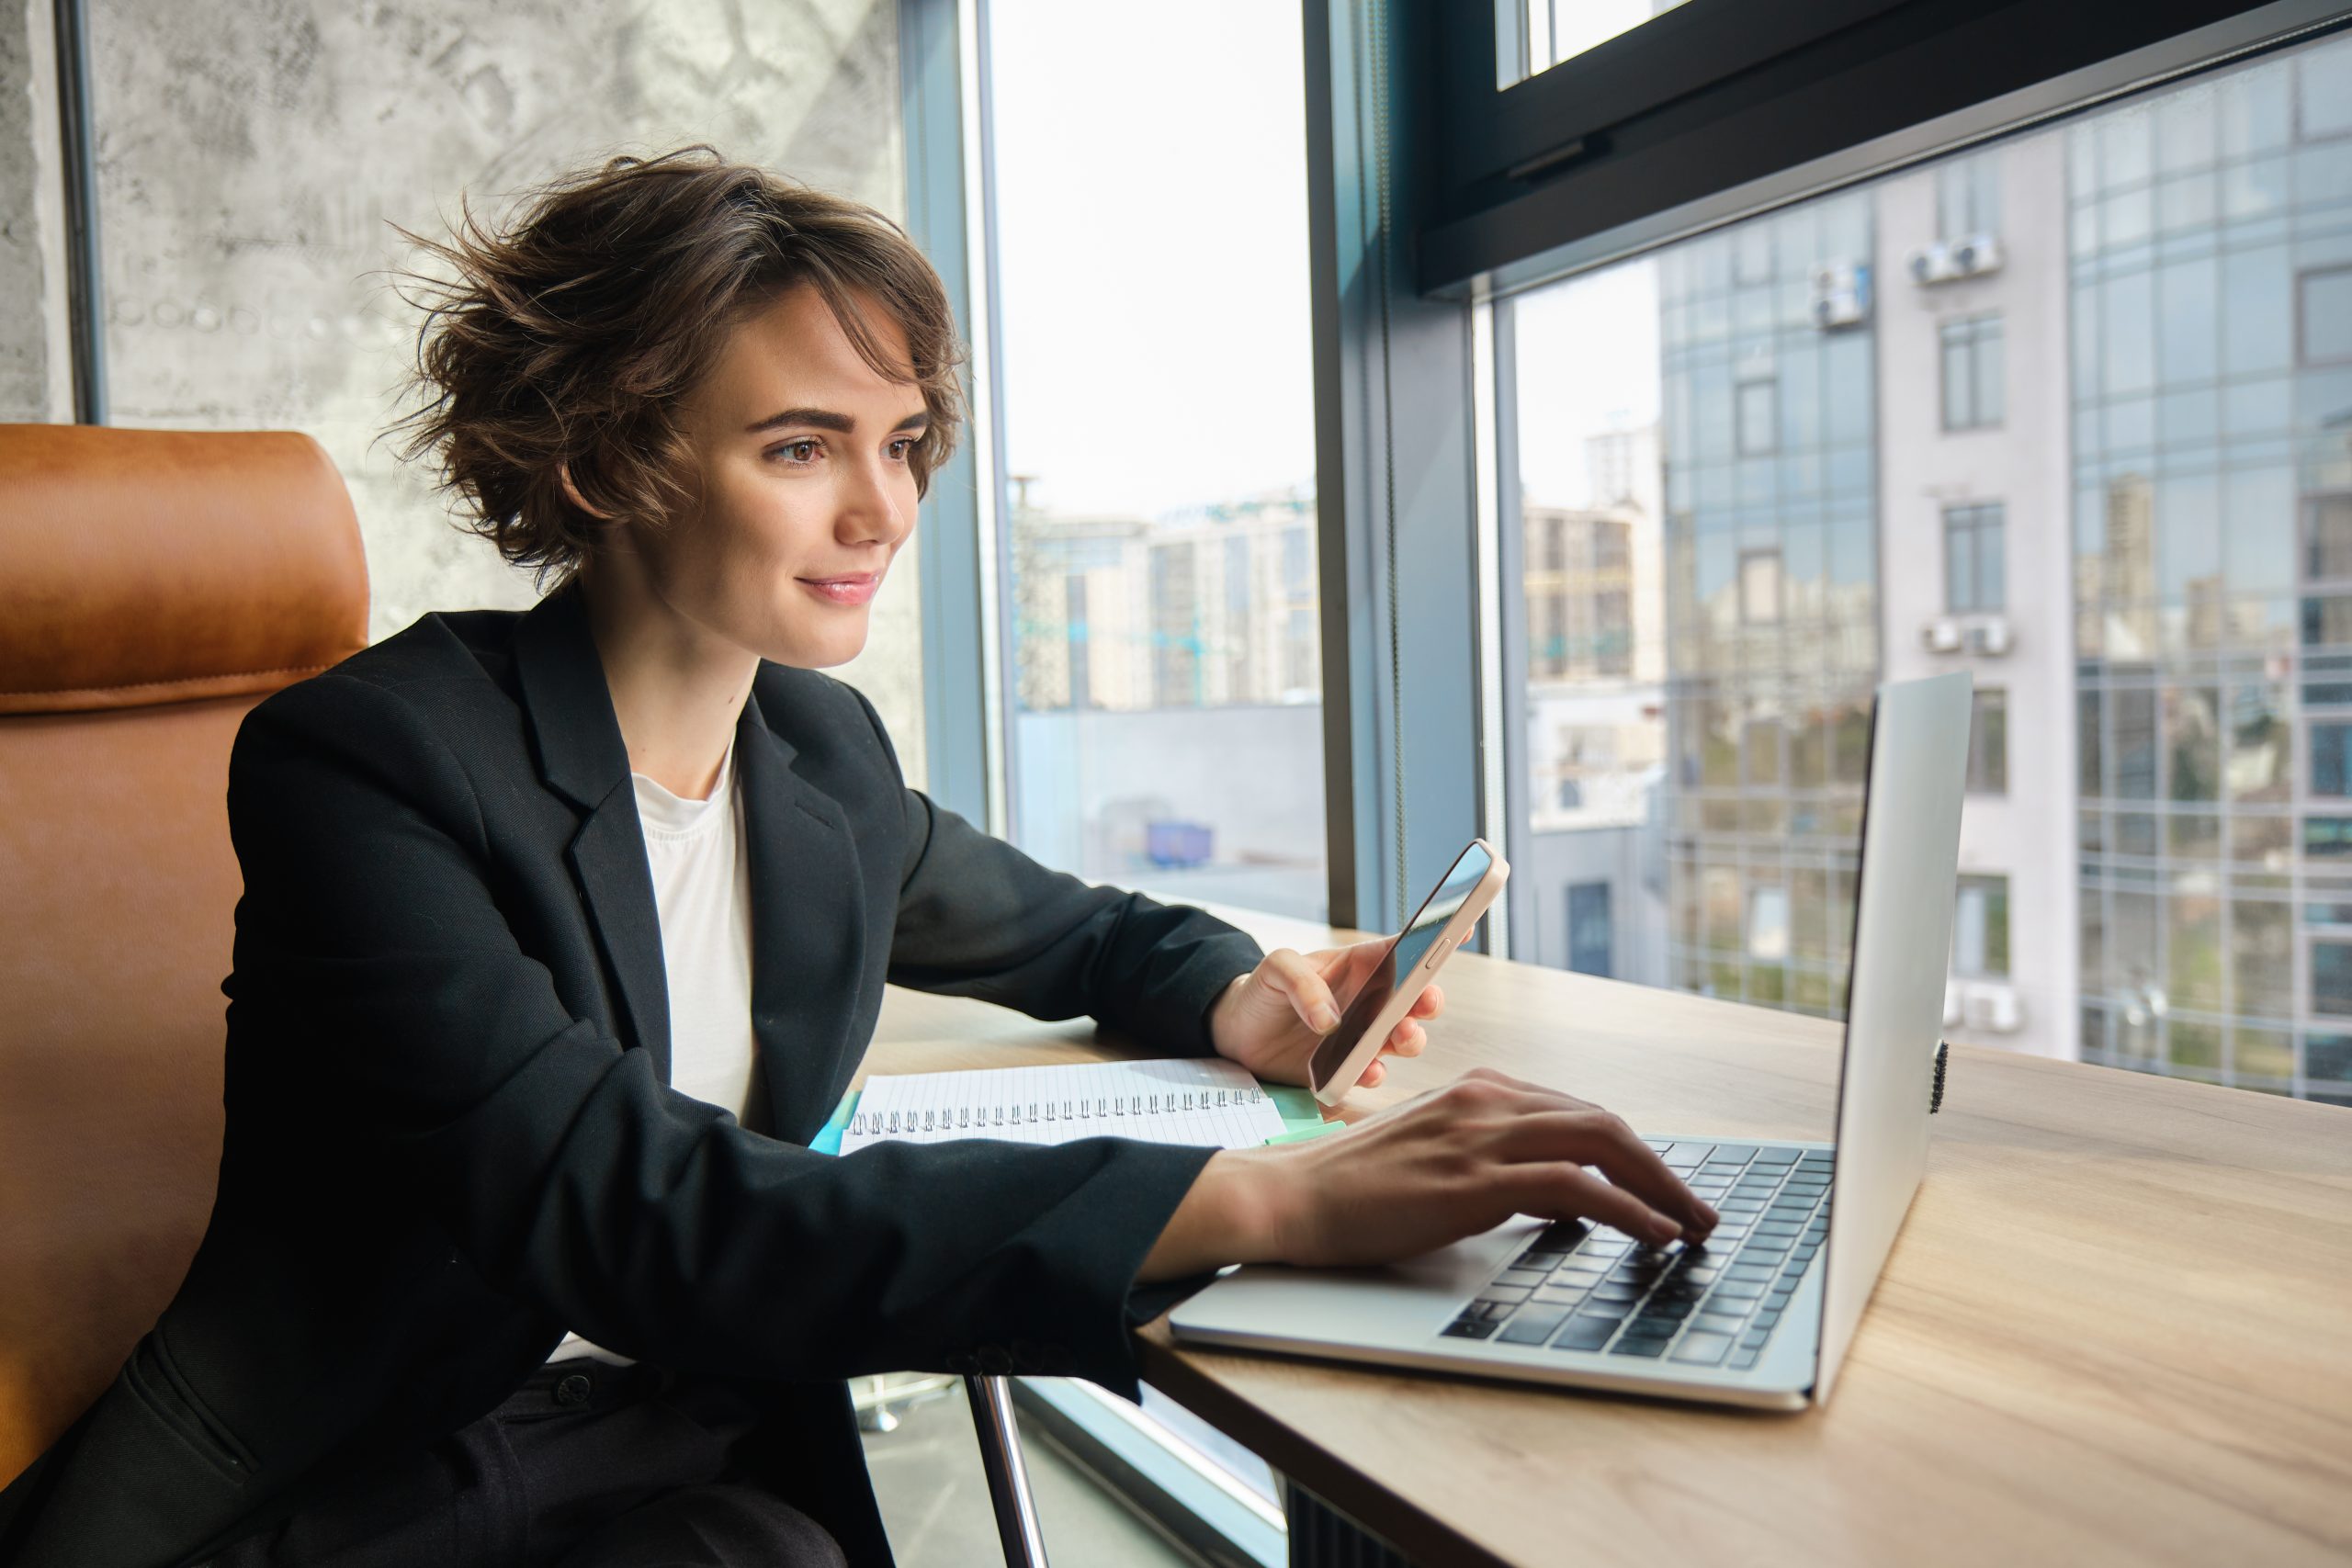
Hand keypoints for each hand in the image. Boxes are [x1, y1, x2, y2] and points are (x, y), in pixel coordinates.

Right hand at [1139, 1067, 1717, 1280]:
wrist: (1290, 1198)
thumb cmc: (1351, 1189)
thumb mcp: (1433, 1159)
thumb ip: (1491, 1164)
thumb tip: (1557, 1199)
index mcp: (1478, 1091)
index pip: (1579, 1112)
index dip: (1632, 1150)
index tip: (1664, 1186)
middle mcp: (1485, 1100)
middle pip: (1603, 1121)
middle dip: (1661, 1167)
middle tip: (1699, 1208)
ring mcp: (1480, 1136)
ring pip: (1600, 1142)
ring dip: (1660, 1186)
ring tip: (1693, 1225)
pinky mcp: (1473, 1180)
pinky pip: (1574, 1186)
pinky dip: (1627, 1209)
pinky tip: (1654, 1233)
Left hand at [1208, 942, 1442, 1090]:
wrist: (1237, 1034)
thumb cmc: (1262, 990)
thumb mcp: (1276, 968)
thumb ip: (1302, 982)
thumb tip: (1331, 1020)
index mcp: (1360, 966)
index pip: (1404, 948)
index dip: (1435, 937)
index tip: (1460, 929)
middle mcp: (1371, 1000)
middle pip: (1415, 998)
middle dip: (1428, 1000)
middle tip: (1421, 1003)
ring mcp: (1363, 1036)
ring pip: (1404, 1037)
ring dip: (1409, 1039)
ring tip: (1397, 1038)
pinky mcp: (1348, 1068)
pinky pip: (1373, 1072)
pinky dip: (1374, 1073)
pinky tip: (1364, 1070)